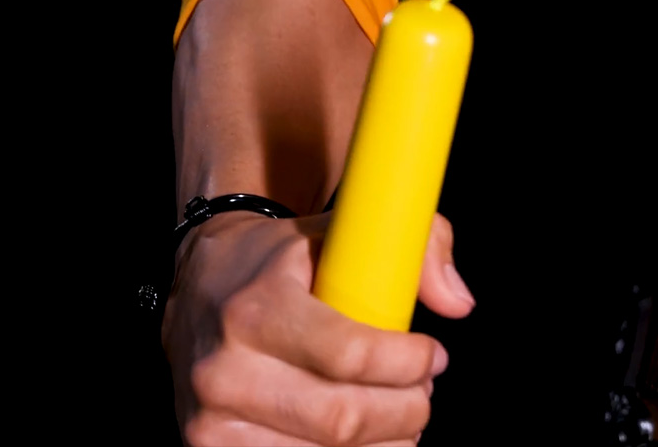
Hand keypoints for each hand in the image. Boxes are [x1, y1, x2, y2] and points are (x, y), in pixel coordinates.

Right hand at [162, 210, 474, 446]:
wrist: (200, 286)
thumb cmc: (278, 263)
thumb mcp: (337, 231)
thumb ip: (412, 245)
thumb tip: (457, 301)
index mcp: (254, 308)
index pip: (349, 356)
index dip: (408, 363)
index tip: (431, 355)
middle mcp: (223, 368)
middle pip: (343, 419)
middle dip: (406, 410)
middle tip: (421, 392)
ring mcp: (211, 418)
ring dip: (382, 441)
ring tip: (391, 410)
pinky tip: (358, 436)